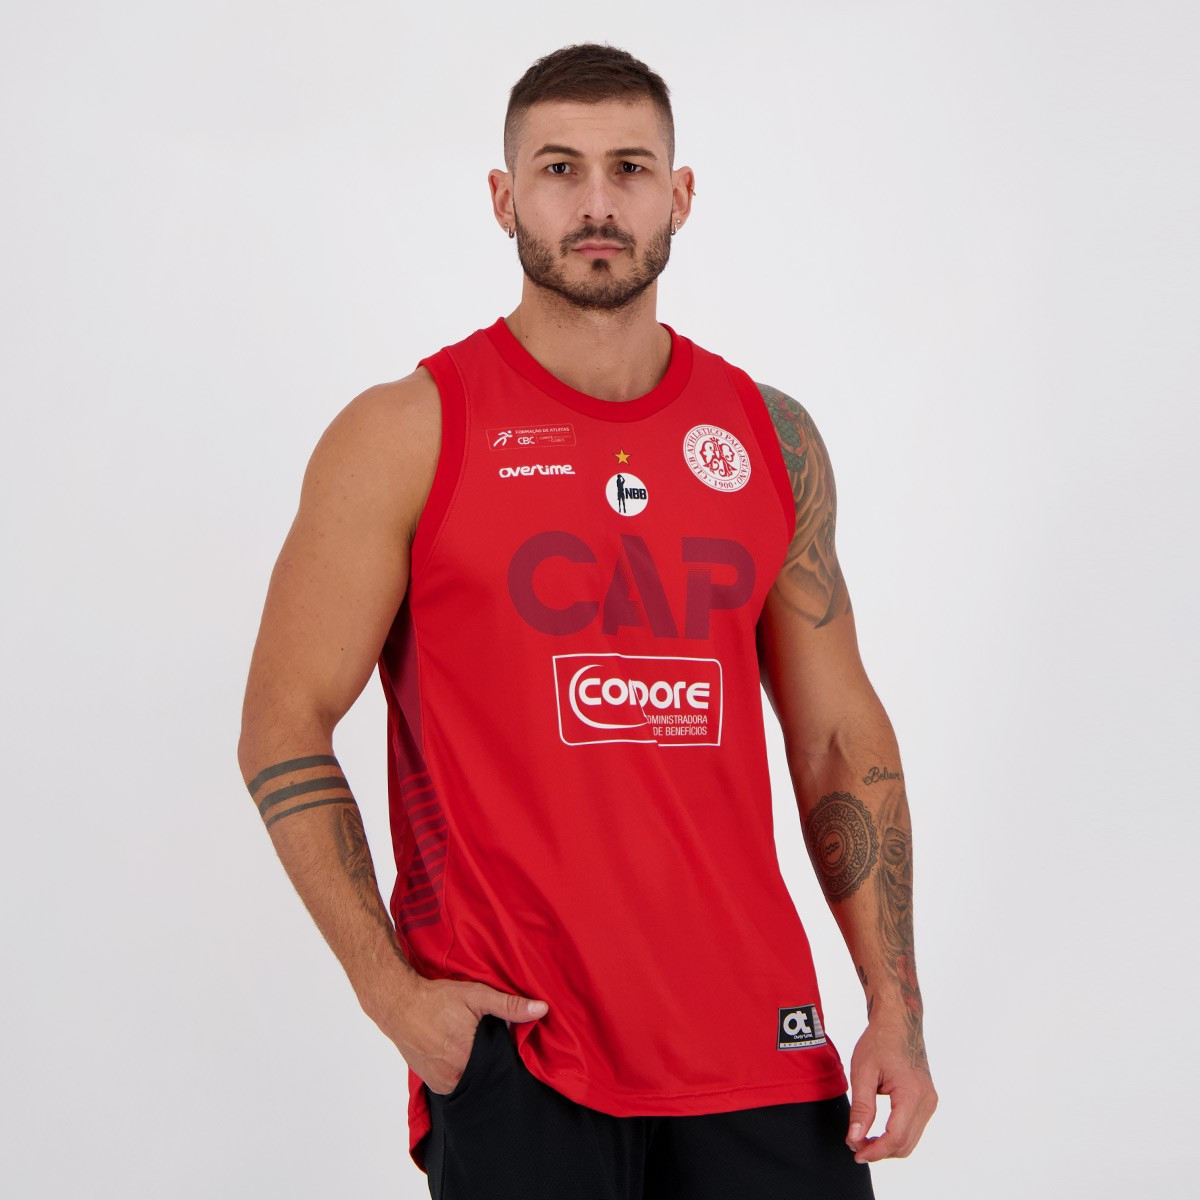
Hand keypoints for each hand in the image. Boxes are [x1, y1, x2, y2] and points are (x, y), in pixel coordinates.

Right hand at [387, 975, 550, 1095]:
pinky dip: (463, 1072)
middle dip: (494, 1062)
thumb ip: (510, 1005)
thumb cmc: (437, 999)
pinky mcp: (433, 1084)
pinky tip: (462, 1055)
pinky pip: (457, 1084)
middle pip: (487, 1075)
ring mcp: (442, 1084)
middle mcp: (454, 1078)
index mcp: (468, 1059)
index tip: (510, 1042)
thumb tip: (543, 1009)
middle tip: (492, 1042)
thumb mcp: (476, 996)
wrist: (398, 1004)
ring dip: (478, 1068)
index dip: (509, 1054)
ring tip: (476, 1048)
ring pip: (472, 1081)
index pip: (502, 1066)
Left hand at [844, 1013, 937, 1163]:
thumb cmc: (879, 1041)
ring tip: (862, 1139)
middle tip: (854, 1146)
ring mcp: (930, 1102)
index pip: (895, 1137)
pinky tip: (877, 1131)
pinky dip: (895, 1136)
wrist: (899, 1022)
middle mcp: (926, 1101)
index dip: (875, 1150)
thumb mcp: (863, 1072)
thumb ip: (861, 1108)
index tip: (855, 1152)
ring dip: (887, 1146)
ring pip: (910, 1140)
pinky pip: (913, 1129)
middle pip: (905, 1144)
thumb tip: (855, 1138)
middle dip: (879, 1151)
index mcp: (912, 1093)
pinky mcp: (927, 1101)